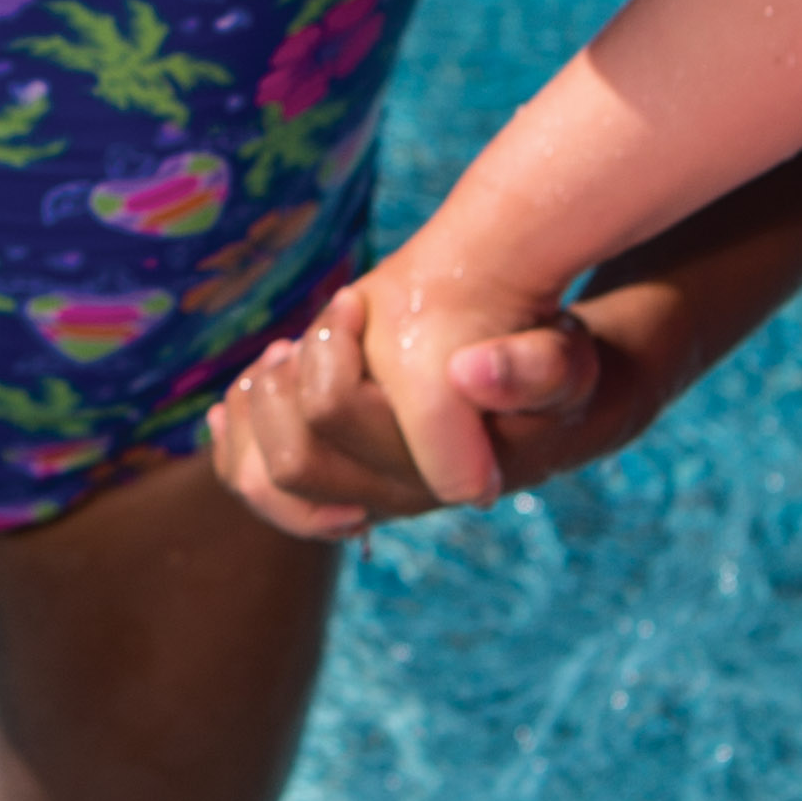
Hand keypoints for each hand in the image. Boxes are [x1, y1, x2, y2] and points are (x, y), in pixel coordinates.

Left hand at [205, 267, 623, 535]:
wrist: (547, 408)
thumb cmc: (550, 377)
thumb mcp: (561, 363)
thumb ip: (528, 368)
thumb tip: (467, 374)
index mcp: (432, 473)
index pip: (331, 419)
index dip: (326, 357)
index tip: (354, 302)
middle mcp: (390, 498)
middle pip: (289, 461)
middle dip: (280, 386)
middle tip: (303, 336)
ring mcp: (361, 498)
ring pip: (261, 481)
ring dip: (254, 410)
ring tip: (284, 353)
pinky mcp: (340, 486)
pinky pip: (257, 483)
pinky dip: (239, 437)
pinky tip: (251, 387)